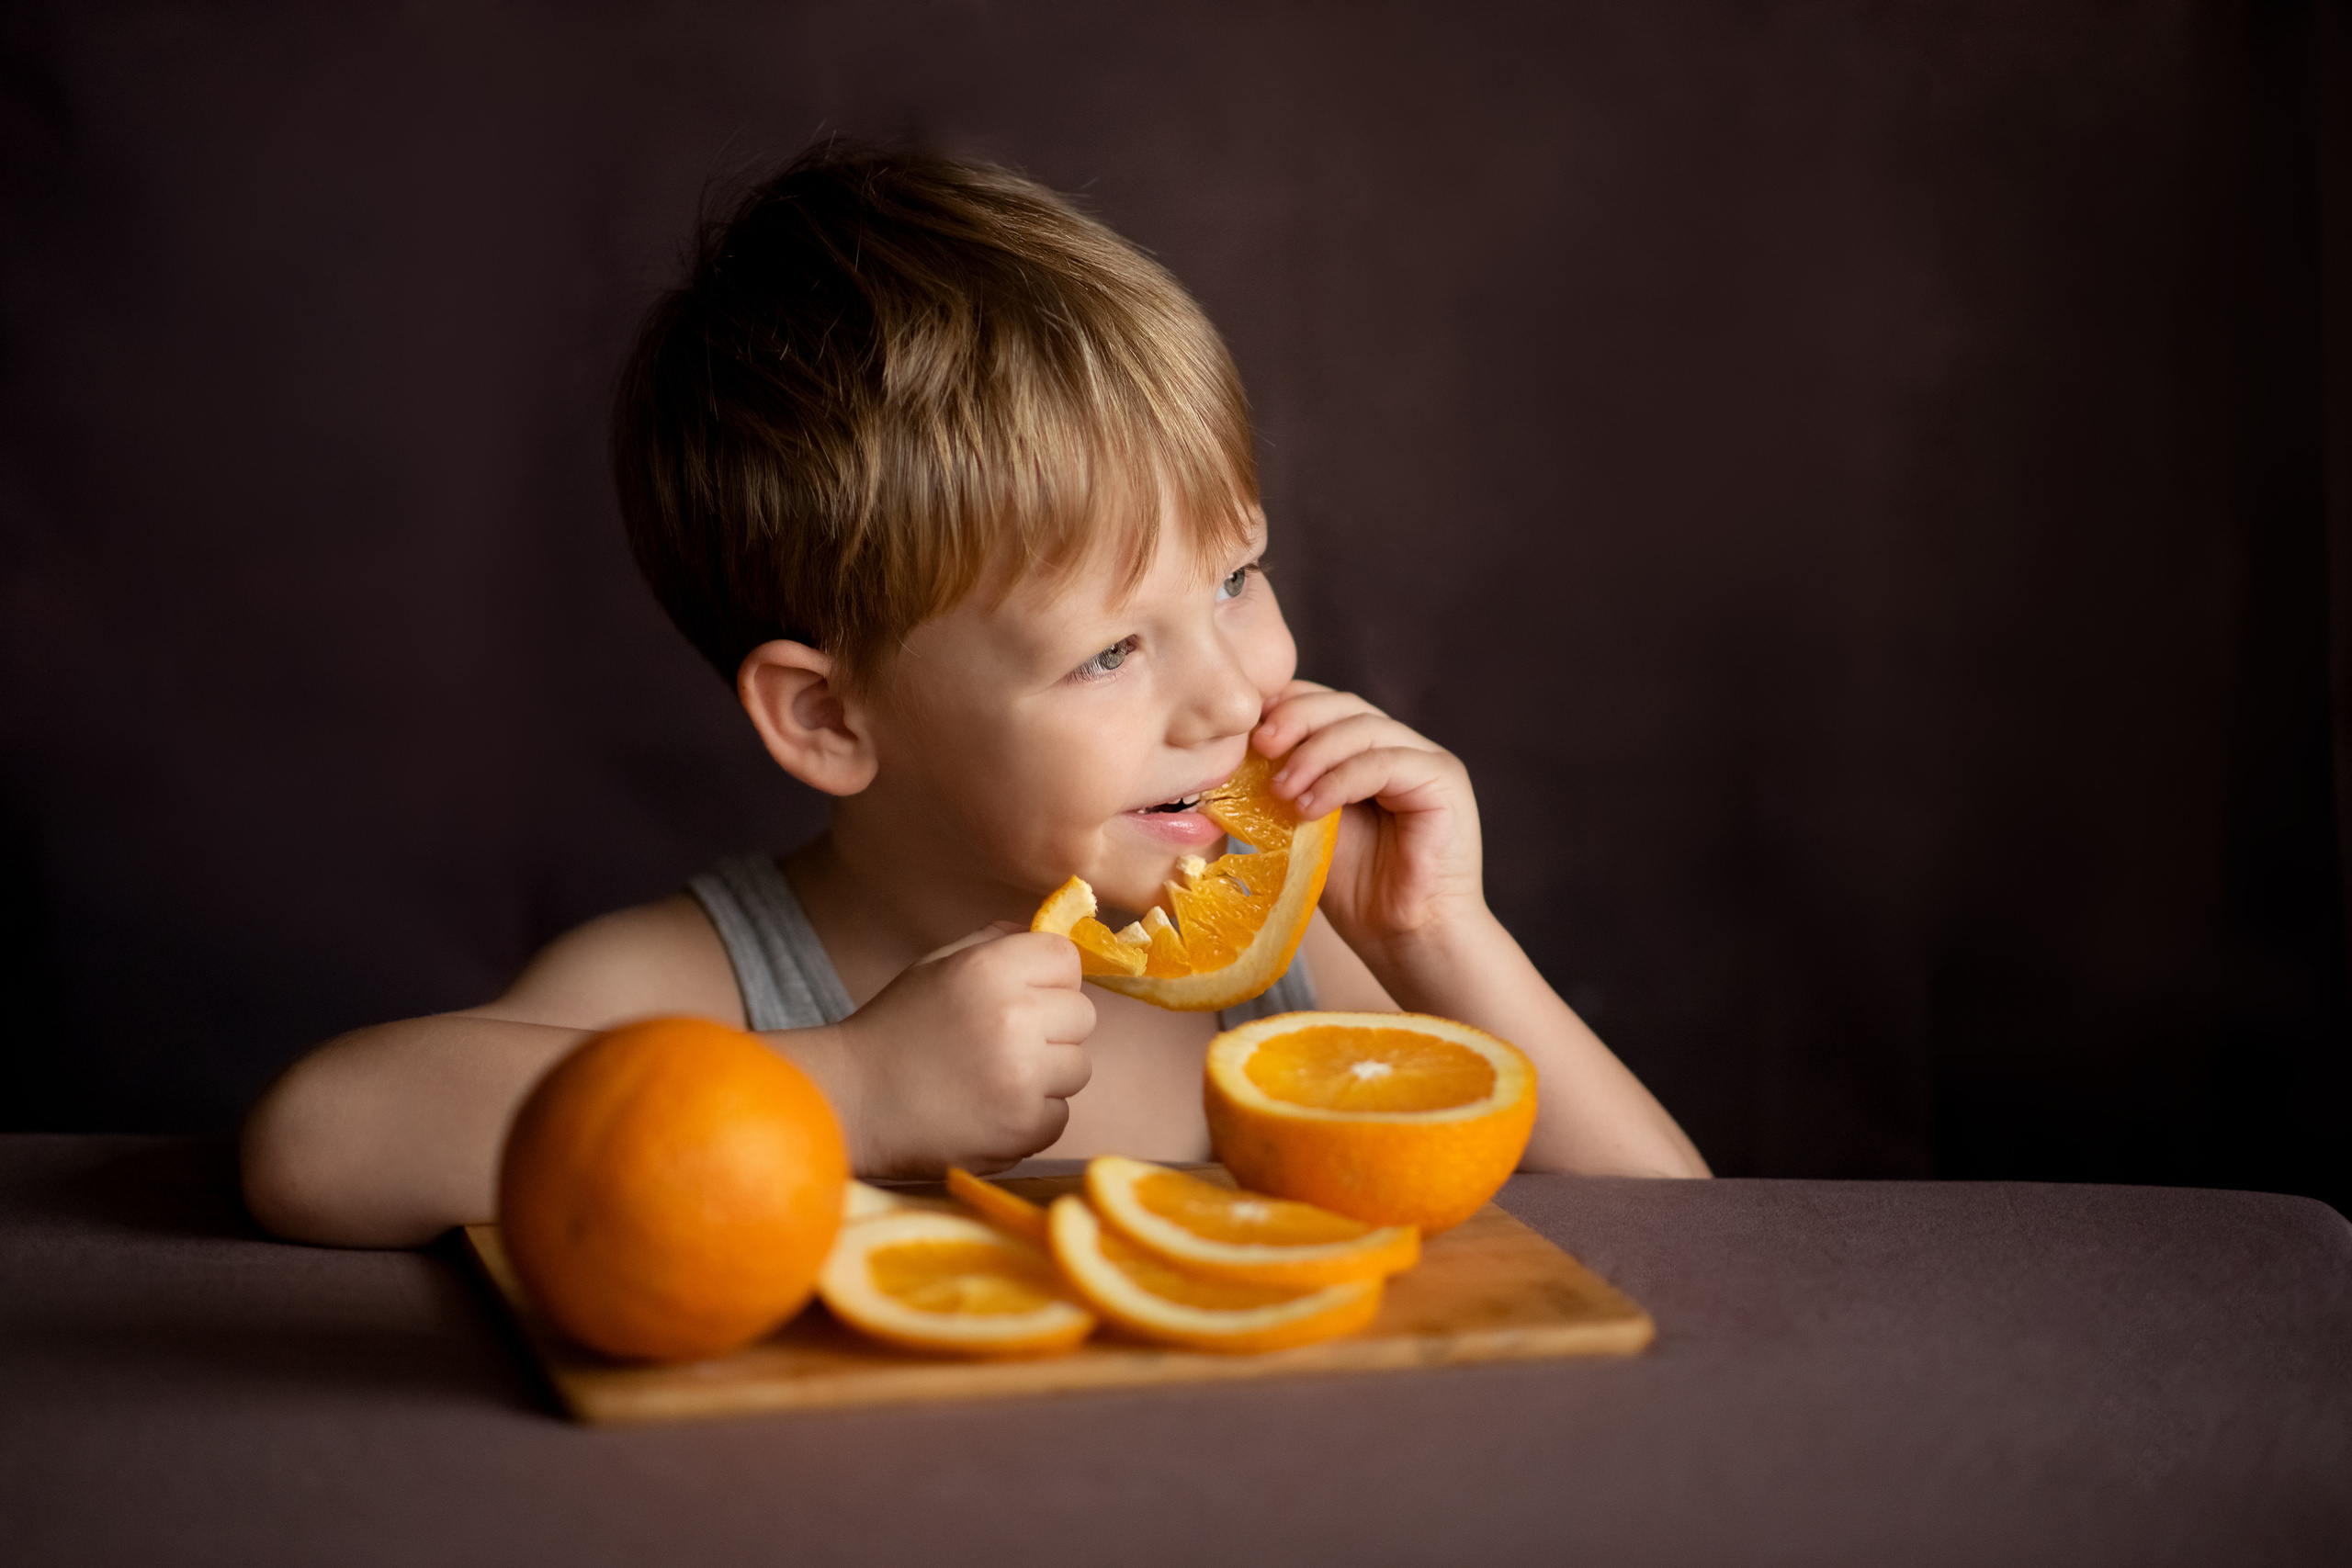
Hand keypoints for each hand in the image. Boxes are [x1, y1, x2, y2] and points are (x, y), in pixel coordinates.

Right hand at [790, 924, 1094, 1178]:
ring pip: (1078, 1067)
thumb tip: (1061, 938)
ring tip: (993, 1077)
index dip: (1048, 978)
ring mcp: (1023, 1077)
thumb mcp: (939, 965)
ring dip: (1046, 1074)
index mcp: (991, 970)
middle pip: (1082, 1014)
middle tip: (1003, 1041)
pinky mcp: (1025, 1128)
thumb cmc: (897, 1029)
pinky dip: (1032, 1116)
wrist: (853, 1103)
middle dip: (1052, 1027)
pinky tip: (990, 1110)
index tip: (1023, 995)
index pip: (1067, 959)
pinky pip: (1060, 1114)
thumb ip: (1000, 943)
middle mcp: (1015, 1019)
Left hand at [1252, 680, 1485, 959]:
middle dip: (1295, 719)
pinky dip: (1340, 779)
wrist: (1406, 938)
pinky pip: (1385, 762)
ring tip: (1282, 791)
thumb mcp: (1305, 827)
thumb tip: (1230, 759)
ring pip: (1363, 727)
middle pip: (1343, 706)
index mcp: (1367, 751)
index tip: (1246, 734)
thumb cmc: (1357, 891)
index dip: (1285, 708)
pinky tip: (1311, 807)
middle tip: (1259, 747)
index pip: (1324, 705)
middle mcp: (1401, 747)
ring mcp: (1426, 760)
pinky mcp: (1443, 781)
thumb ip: (1284, 786)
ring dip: (1313, 755)